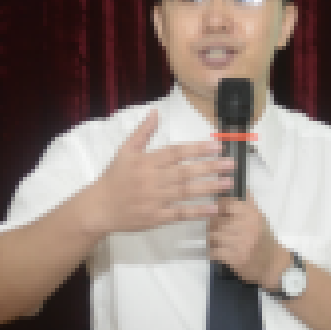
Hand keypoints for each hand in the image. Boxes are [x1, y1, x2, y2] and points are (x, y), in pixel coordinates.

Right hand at [94, 109, 235, 233]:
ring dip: (209, 187)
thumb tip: (156, 112)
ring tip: (229, 183)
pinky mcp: (156, 217)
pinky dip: (197, 211)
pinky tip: (214, 208)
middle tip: (231, 164)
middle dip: (210, 167)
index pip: (176, 153)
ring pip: (186, 192)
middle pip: (185, 172)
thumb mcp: (125, 151)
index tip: (217, 146)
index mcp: (146, 161)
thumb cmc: (114, 178)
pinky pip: (180, 214)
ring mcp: (155, 200)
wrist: (99, 208)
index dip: (198, 149)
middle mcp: (152, 180)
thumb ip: (142, 132)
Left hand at [208, 189, 279, 287]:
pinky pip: (213, 251)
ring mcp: (239, 243)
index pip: (224, 203)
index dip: (218, 208)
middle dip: (213, 226)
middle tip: (217, 230)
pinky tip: (220, 252)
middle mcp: (245, 227)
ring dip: (212, 240)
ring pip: (212, 236)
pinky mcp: (233, 258)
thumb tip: (236, 184)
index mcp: (251, 214)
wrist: (273, 265)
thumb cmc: (264, 239)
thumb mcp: (259, 218)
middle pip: (215, 221)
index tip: (219, 213)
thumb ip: (247, 203)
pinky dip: (213, 252)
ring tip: (218, 241)